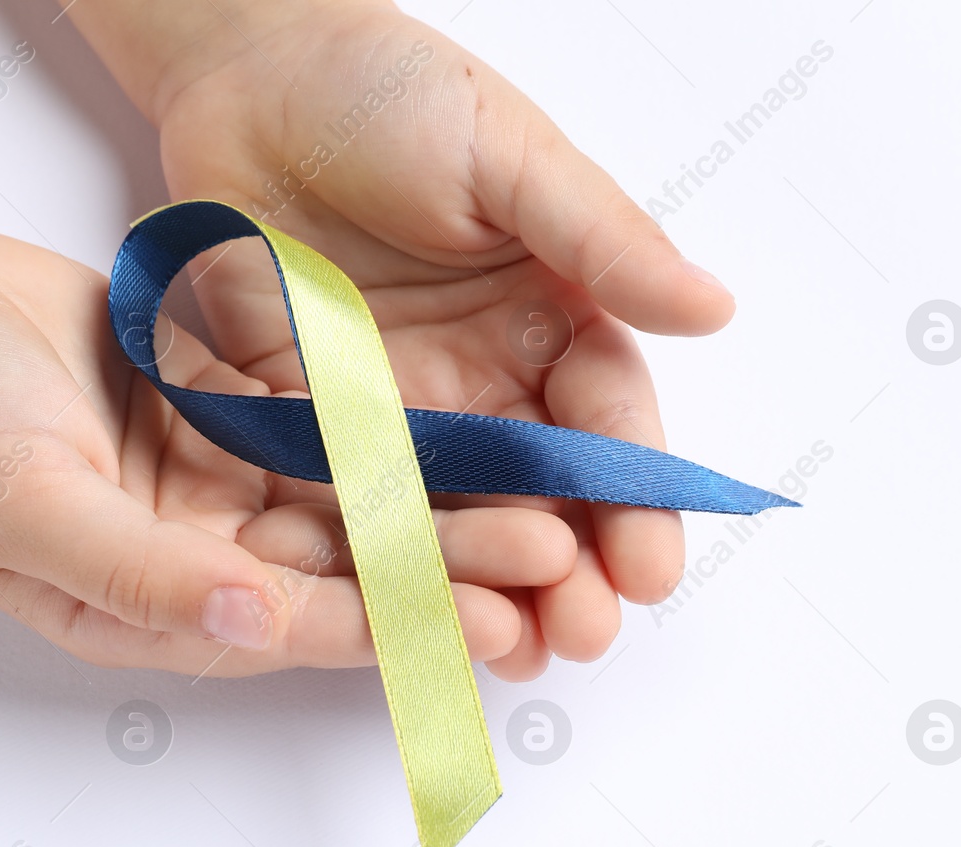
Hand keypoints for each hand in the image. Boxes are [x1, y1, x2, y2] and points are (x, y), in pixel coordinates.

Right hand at [0, 227, 573, 674]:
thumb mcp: (18, 504)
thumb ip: (135, 569)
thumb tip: (248, 621)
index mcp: (151, 605)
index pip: (292, 624)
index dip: (391, 625)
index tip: (485, 622)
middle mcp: (198, 555)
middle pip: (340, 568)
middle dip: (441, 567)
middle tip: (546, 555)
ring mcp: (216, 481)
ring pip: (348, 498)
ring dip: (436, 499)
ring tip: (536, 496)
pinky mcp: (226, 413)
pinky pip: (323, 423)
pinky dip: (389, 425)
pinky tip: (464, 419)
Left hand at [148, 0, 735, 678]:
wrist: (248, 76)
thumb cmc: (387, 92)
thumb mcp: (508, 156)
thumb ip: (600, 241)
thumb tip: (712, 309)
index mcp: (547, 316)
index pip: (603, 422)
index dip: (631, 495)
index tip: (649, 566)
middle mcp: (480, 378)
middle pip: (535, 494)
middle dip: (568, 569)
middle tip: (586, 636)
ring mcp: (394, 410)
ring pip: (450, 520)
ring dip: (482, 591)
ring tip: (513, 655)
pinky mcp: (307, 426)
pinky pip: (344, 507)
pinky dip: (374, 566)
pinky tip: (400, 620)